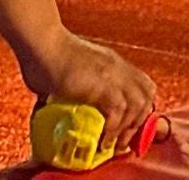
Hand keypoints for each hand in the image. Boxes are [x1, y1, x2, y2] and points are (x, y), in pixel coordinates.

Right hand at [30, 30, 163, 151]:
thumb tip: (48, 105)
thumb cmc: (45, 57)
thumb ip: (67, 88)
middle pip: (147, 95)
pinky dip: (113, 128)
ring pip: (139, 104)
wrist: (41, 43)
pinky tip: (102, 138)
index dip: (140, 109)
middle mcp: (116, 67)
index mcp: (112, 64)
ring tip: (112, 144)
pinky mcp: (101, 84)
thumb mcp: (68, 73)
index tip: (127, 129)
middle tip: (121, 141)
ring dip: (128, 128)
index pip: (142, 85)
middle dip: (138, 122)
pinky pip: (119, 109)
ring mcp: (111, 73)